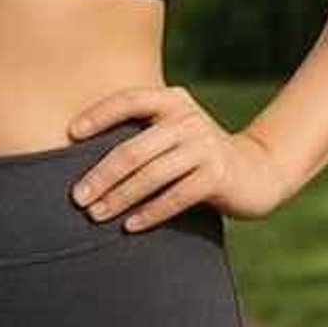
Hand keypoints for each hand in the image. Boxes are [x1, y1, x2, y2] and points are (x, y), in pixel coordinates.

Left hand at [68, 85, 290, 231]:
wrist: (257, 170)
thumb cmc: (196, 153)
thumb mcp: (171, 132)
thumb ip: (140, 133)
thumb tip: (76, 152)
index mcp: (172, 101)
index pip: (128, 100)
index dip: (98, 115)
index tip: (69, 135)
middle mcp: (188, 120)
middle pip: (132, 150)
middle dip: (100, 176)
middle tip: (76, 197)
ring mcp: (205, 147)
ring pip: (150, 176)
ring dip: (119, 198)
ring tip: (95, 214)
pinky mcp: (217, 176)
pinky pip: (175, 197)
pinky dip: (149, 213)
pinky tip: (129, 226)